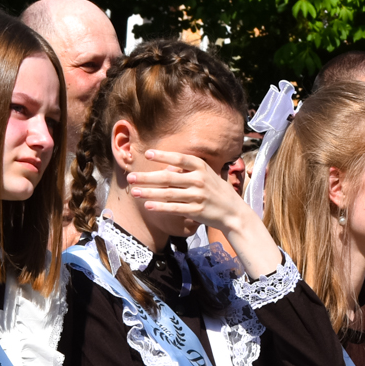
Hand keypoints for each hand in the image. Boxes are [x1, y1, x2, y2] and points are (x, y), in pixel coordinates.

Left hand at [128, 149, 282, 277]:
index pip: (179, 159)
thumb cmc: (215, 191)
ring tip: (134, 192)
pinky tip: (148, 205)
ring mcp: (198, 196)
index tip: (147, 154)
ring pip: (168, 194)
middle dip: (147, 177)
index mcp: (201, 167)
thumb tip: (164, 169)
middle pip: (168, 177)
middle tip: (130, 177)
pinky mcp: (197, 211)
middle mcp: (199, 180)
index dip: (163, 156)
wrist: (233, 212)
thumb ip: (187, 171)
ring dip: (149, 192)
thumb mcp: (206, 175)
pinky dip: (160, 207)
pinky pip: (174, 208)